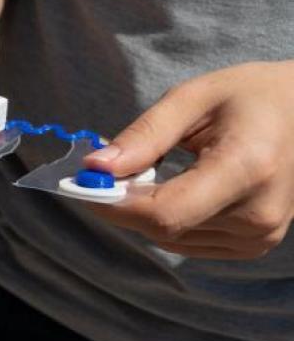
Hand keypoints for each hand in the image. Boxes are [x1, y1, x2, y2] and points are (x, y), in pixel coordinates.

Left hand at [84, 61, 293, 258]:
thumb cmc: (250, 95)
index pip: (165, 213)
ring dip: (142, 211)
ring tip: (148, 169)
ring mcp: (261, 236)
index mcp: (246, 169)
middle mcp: (258, 214)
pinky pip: (188, 242)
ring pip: (171, 240)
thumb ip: (144, 135)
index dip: (114, 204)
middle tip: (103, 168)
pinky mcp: (255, 245)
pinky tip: (172, 186)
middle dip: (121, 202)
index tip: (81, 182)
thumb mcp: (192, 97)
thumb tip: (95, 167)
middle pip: (163, 228)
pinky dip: (166, 219)